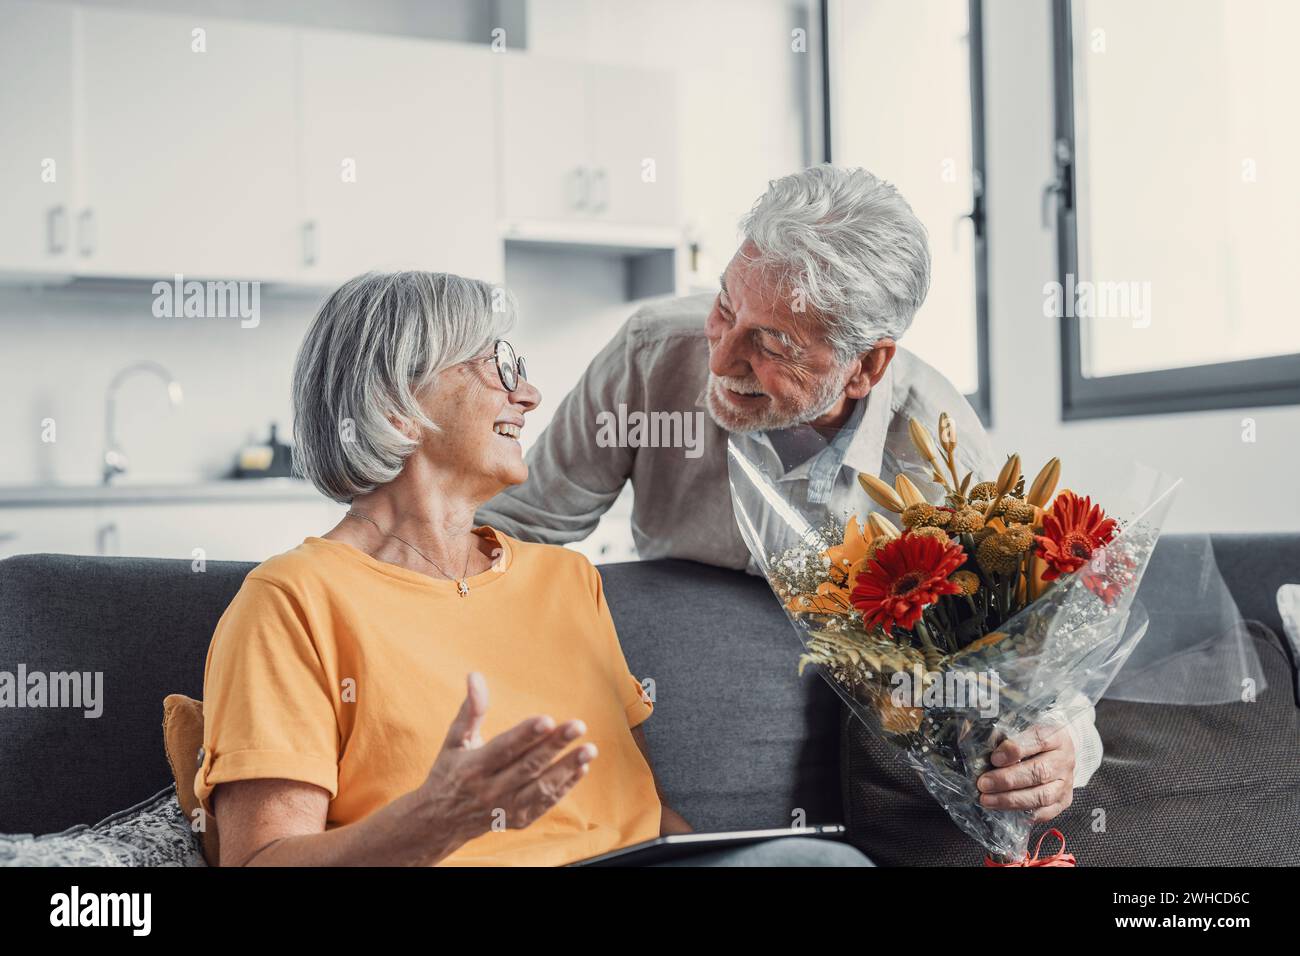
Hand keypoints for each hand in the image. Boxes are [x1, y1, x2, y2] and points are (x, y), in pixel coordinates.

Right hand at [415, 672, 596, 849]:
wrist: (440, 821)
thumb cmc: (450, 771)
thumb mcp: (454, 739)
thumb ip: (471, 709)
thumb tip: (475, 676)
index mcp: (474, 767)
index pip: (504, 749)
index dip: (526, 734)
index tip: (548, 719)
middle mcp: (490, 790)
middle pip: (528, 767)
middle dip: (555, 746)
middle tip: (578, 726)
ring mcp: (505, 808)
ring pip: (541, 788)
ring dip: (567, 768)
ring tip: (589, 749)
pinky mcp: (518, 819)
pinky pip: (545, 803)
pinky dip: (565, 786)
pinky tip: (581, 767)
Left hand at [976, 722, 1074, 822]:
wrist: (1058, 753)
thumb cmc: (1031, 740)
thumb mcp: (1021, 729)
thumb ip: (1004, 735)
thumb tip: (982, 746)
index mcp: (1056, 736)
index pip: (1039, 740)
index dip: (1015, 750)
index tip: (994, 758)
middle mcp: (1064, 759)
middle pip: (1039, 772)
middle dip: (1007, 780)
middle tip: (984, 783)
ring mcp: (1066, 783)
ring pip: (1042, 795)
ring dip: (1011, 800)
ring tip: (987, 799)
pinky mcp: (1063, 801)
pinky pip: (1045, 812)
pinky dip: (1023, 813)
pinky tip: (1004, 810)